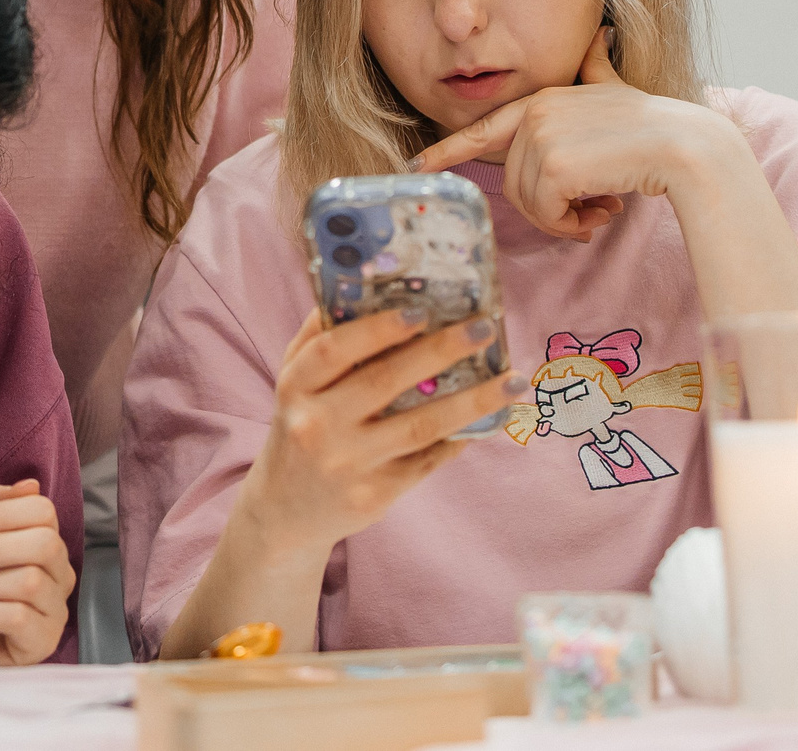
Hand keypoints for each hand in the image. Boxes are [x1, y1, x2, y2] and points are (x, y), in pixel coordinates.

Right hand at [242, 307, 522, 556]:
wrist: (286, 511)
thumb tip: (360, 286)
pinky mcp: (374, 496)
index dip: (378, 328)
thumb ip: (318, 338)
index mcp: (295, 388)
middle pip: (385, 381)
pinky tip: (490, 419)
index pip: (335, 349)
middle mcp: (317, 425)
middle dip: (441, 351)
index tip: (422, 310)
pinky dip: (460, 438)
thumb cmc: (299, 429)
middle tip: (483, 328)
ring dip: (473, 400)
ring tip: (512, 380)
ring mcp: (347, 464)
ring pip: (420, 425)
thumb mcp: (293, 384)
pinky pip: (427, 460)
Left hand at [416, 29, 748, 240]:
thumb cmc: (653, 125)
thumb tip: (599, 34)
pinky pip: (545, 213)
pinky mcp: (553, 164)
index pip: (484, 129)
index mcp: (541, 100)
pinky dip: (570, 224)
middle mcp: (534, 113)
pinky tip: (602, 211)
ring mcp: (541, 136)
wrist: (686, 146)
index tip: (418, 164)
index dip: (448, 150)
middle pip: (513, 183)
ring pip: (527, 201)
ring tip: (599, 208)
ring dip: (563, 218)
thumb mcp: (615, 91)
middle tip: (590, 209)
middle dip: (548, 206)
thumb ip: (595, 69)